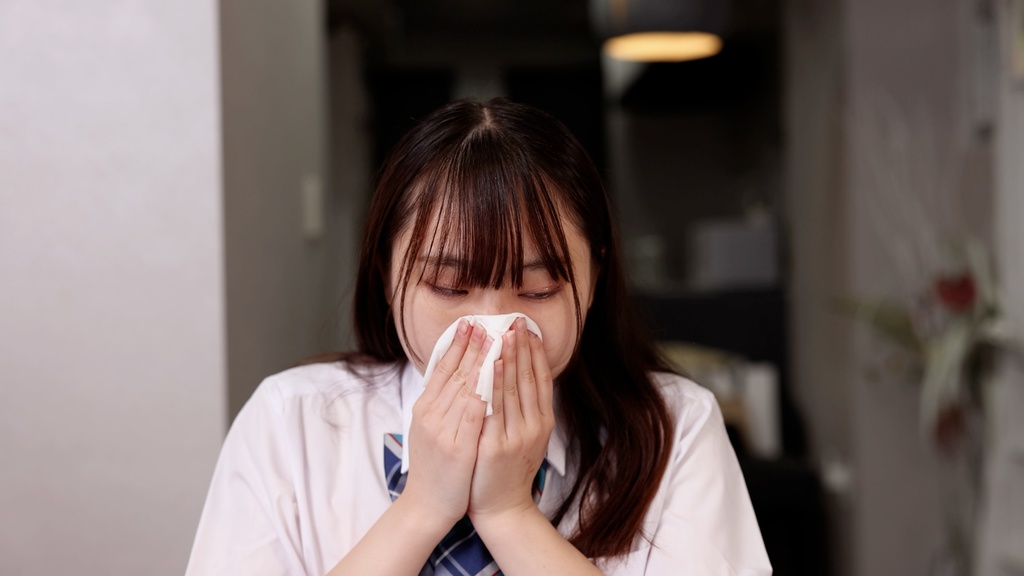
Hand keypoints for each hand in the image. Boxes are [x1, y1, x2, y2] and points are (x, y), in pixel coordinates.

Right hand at [400, 320, 490, 528]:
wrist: (427, 506)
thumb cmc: (435, 466)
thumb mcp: (431, 428)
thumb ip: (442, 402)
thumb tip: (455, 374)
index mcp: (425, 408)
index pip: (442, 369)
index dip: (457, 345)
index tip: (469, 323)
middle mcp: (431, 416)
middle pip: (454, 374)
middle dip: (471, 346)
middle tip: (485, 321)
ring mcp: (443, 432)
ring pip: (464, 390)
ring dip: (480, 362)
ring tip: (494, 339)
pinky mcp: (457, 449)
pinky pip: (471, 417)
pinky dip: (481, 395)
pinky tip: (491, 379)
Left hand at [469, 317, 554, 521]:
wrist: (502, 509)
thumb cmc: (508, 470)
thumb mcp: (526, 437)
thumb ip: (526, 409)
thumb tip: (524, 375)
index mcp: (542, 423)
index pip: (541, 379)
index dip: (536, 352)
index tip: (529, 328)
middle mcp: (533, 427)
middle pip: (528, 379)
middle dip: (522, 348)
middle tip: (516, 321)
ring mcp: (515, 437)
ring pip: (512, 390)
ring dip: (508, 359)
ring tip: (503, 334)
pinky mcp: (495, 447)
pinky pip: (493, 409)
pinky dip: (492, 385)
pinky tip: (488, 367)